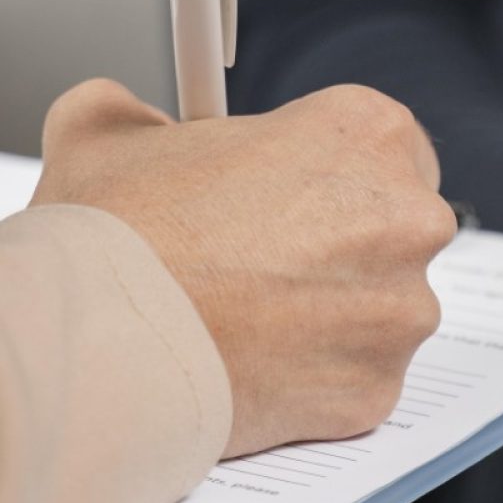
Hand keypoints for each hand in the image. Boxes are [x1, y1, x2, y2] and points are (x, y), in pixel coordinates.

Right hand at [32, 79, 455, 455]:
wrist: (94, 347)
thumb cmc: (113, 238)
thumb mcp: (109, 132)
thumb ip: (144, 113)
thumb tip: (140, 123)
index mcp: (367, 134)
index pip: (393, 149)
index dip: (342, 176)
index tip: (308, 197)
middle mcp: (409, 219)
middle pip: (396, 232)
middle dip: (345, 249)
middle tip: (270, 264)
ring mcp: (401, 310)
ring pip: (383, 310)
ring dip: (336, 316)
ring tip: (254, 320)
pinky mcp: (378, 389)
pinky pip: (360, 378)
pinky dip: (320, 378)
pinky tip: (261, 366)